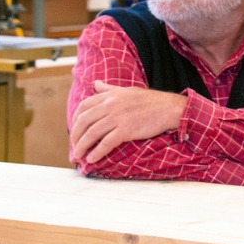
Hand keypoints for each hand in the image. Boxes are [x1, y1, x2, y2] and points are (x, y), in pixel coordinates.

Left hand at [70, 80, 186, 162]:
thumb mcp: (128, 91)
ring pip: (92, 133)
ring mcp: (118, 117)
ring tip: (79, 156)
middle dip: (75, 136)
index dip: (75, 119)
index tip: (74, 130)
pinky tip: (92, 159)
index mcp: (110, 95)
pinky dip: (97, 152)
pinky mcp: (126, 129)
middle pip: (84, 121)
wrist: (169, 108)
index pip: (83, 106)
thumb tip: (96, 84)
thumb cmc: (151, 101)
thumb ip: (110, 89)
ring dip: (82, 147)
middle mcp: (110, 105)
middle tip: (74, 147)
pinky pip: (106, 143)